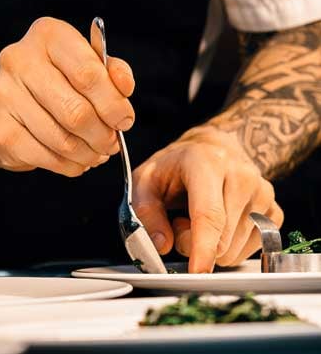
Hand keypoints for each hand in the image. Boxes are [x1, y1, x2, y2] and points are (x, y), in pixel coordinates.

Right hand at [0, 17, 134, 175]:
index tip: (124, 120)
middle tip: (112, 142)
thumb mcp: (88, 63)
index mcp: (48, 35)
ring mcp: (4, 96)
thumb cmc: (58, 79)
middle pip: (76, 111)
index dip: (114, 104)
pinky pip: (46, 158)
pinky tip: (76, 159)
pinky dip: (69, 165)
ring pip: (63, 140)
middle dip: (103, 134)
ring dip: (89, 153)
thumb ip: (112, 71)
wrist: (10, 100)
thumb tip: (124, 88)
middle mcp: (19, 60)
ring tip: (97, 152)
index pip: (88, 74)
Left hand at [132, 126, 282, 272]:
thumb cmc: (175, 167)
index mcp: (207, 163)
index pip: (209, 214)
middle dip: (193, 243)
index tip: (198, 271)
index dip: (203, 247)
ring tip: (200, 217)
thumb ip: (147, 213)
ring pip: (235, 250)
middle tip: (180, 220)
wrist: (211, 149)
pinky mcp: (275, 211)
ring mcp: (263, 193)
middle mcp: (241, 175)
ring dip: (212, 245)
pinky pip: (251, 250)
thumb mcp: (145, 181)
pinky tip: (220, 224)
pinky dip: (230, 247)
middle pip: (221, 239)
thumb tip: (162, 245)